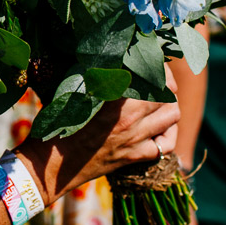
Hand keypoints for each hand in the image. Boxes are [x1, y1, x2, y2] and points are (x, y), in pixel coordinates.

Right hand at [25, 69, 180, 203]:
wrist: (52, 166)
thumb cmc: (57, 125)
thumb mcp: (74, 94)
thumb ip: (97, 78)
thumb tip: (112, 58)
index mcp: (114, 101)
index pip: (153, 77)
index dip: (158, 67)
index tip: (153, 63)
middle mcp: (130, 119)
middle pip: (168, 94)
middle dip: (167, 83)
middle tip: (159, 79)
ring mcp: (135, 139)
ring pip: (173, 116)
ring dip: (169, 106)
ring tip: (159, 102)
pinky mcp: (135, 157)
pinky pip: (166, 145)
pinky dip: (167, 135)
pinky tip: (159, 130)